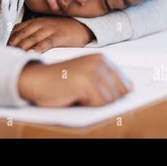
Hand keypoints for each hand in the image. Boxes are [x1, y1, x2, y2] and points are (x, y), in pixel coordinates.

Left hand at [8, 16, 93, 51]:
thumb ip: (35, 32)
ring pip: (32, 38)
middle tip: (5, 53)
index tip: (3, 46)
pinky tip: (32, 54)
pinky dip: (37, 48)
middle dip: (13, 43)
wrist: (83, 27)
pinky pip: (46, 42)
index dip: (10, 37)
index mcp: (37, 21)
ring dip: (22, 47)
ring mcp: (50, 29)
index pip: (19, 28)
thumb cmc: (64, 29)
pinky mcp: (59, 36)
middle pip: (23, 33)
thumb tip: (21, 43)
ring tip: (14, 54)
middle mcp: (42, 24)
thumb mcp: (47, 27)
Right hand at [18, 54, 132, 106]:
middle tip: (84, 96)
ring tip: (78, 96)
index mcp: (102, 59)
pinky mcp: (87, 83)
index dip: (116, 96)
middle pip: (120, 93)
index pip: (125, 83)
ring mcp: (94, 72)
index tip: (104, 98)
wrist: (36, 79)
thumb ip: (105, 79)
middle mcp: (100, 62)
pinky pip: (100, 104)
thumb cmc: (60, 82)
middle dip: (104, 101)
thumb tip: (130, 89)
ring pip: (110, 100)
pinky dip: (88, 106)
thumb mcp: (85, 75)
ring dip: (95, 104)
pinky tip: (75, 97)